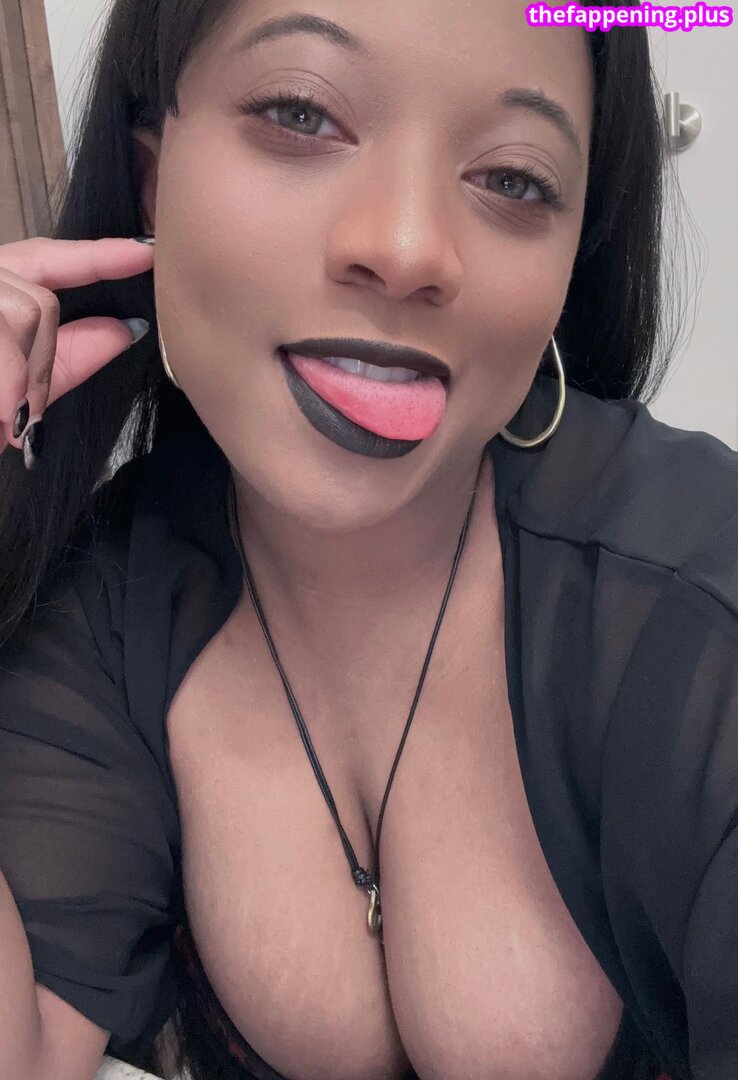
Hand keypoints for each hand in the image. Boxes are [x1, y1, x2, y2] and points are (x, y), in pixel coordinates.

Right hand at [0, 236, 154, 457]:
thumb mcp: (18, 391)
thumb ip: (66, 358)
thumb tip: (124, 330)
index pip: (44, 258)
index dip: (94, 257)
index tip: (143, 254)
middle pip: (38, 302)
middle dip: (42, 362)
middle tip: (18, 411)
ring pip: (23, 313)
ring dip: (22, 375)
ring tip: (1, 412)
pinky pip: (4, 327)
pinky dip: (8, 379)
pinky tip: (2, 406)